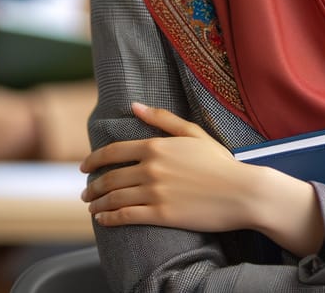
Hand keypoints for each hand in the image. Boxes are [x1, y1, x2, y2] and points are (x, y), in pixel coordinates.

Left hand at [80, 102, 255, 231]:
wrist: (240, 191)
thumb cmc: (219, 161)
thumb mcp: (193, 133)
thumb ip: (163, 118)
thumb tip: (135, 105)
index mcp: (157, 146)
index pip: (113, 152)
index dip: (93, 160)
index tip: (84, 167)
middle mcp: (151, 168)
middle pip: (109, 178)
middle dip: (92, 187)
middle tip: (86, 193)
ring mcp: (155, 192)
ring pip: (114, 199)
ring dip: (97, 204)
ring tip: (91, 208)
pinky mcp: (160, 215)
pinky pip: (125, 217)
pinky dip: (109, 219)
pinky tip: (103, 220)